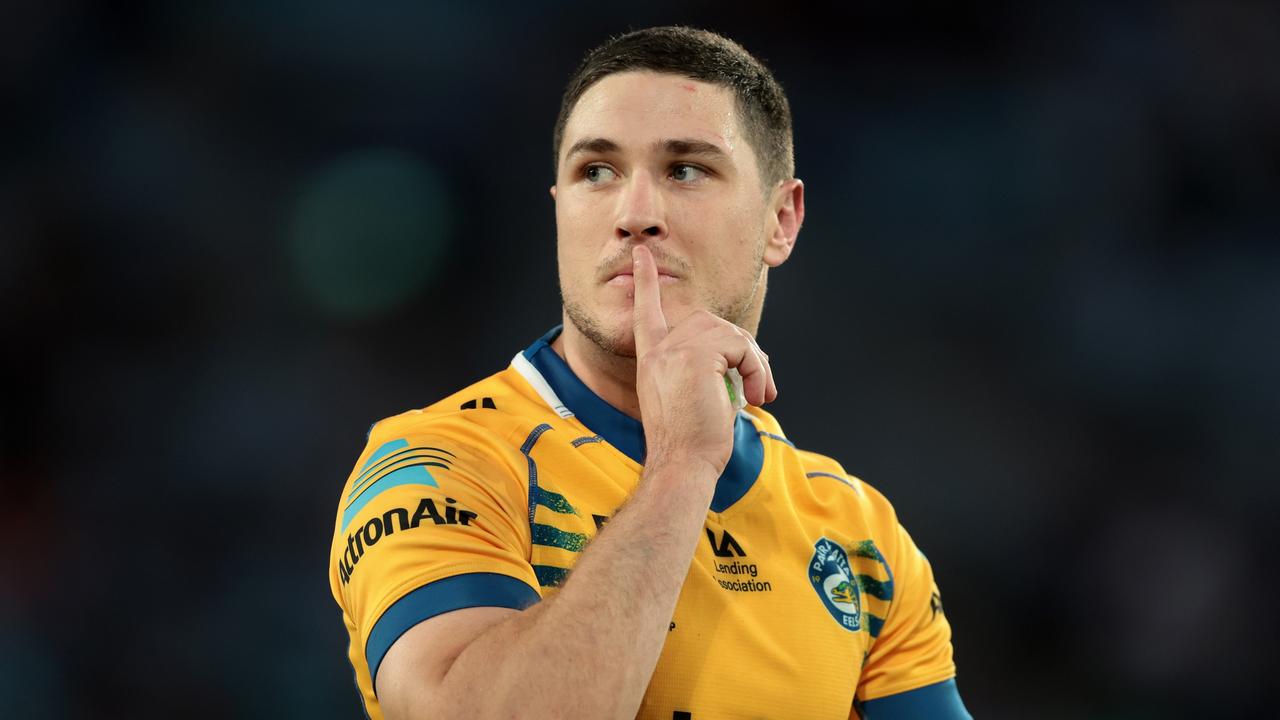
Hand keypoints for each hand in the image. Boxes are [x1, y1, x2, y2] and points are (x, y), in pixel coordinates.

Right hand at [631, 245, 776, 474]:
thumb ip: (706, 367)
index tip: (642, 252)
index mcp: (651, 359)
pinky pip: (740, 346)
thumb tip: (744, 353)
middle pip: (710, 323)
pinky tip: (755, 395)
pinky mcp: (697, 357)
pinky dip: (756, 369)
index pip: (645, 311)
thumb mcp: (693, 397)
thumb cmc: (691, 443)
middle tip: (760, 384)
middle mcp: (659, 350)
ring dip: (754, 362)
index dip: (647, 281)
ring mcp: (675, 351)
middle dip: (743, 348)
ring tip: (759, 394)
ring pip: (730, 333)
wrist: (682, 465)